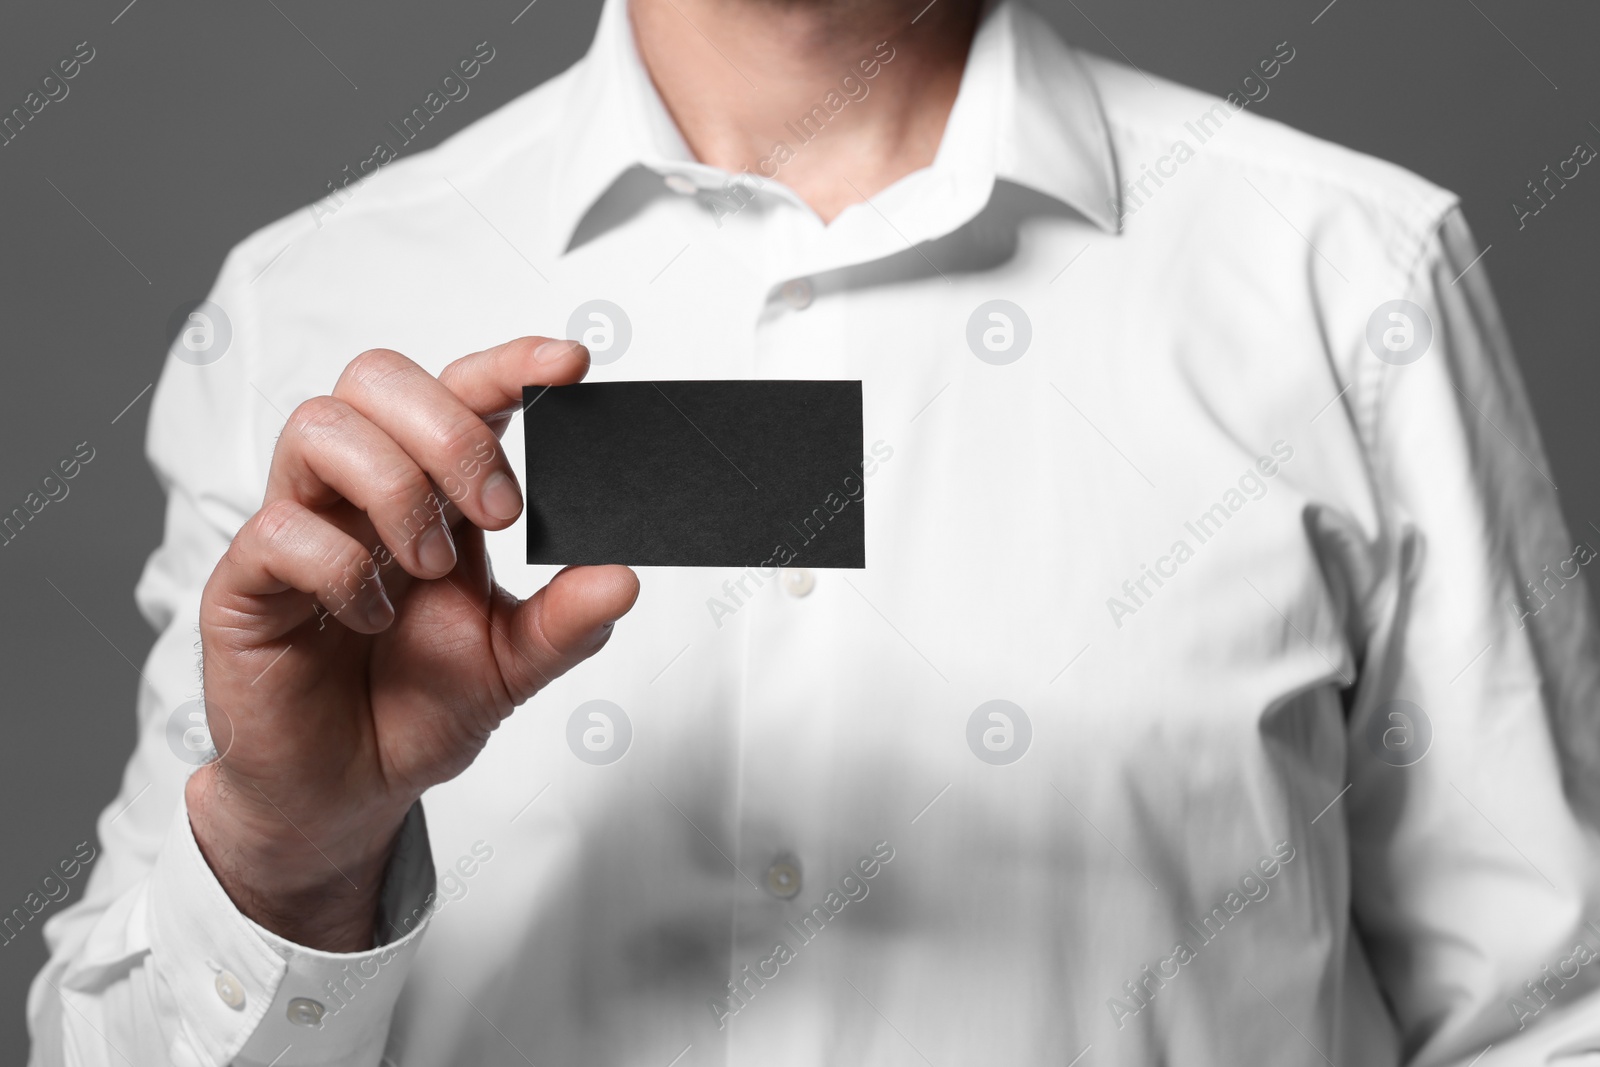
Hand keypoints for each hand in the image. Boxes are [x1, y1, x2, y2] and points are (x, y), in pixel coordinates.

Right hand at [187, 337, 638, 950]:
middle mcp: (361, 493)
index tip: (569, 366)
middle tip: (500, 514)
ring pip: (320, 427)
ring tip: (431, 567)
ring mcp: (300, 528)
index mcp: (431, 492)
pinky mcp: (247, 582)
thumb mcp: (513, 666)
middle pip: (378, 378)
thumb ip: (566, 623)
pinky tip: (373, 617)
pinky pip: (280, 529)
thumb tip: (624, 579)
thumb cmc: (417, 708)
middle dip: (452, 430)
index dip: (509, 364)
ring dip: (396, 488)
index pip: (460, 392)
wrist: (346, 792)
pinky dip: (341, 568)